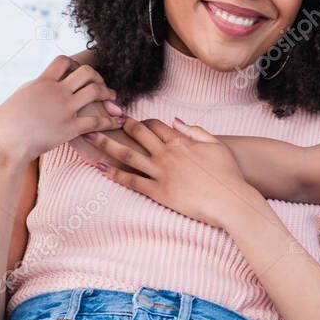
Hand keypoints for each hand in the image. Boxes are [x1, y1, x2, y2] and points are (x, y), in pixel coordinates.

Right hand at [0, 55, 126, 165]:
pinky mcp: (70, 128)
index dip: (74, 64)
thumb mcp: (20, 97)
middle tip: (100, 85)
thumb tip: (41, 83)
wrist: (3, 142)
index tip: (78, 73)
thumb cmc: (6, 123)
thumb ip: (36, 88)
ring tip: (113, 98)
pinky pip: (97, 121)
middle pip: (86, 72)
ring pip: (95, 91)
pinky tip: (117, 121)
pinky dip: (110, 120)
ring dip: (108, 93)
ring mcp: (64, 109)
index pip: (63, 61)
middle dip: (97, 76)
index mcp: (42, 82)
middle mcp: (56, 91)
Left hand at [84, 115, 257, 227]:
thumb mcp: (216, 146)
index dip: (140, 121)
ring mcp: (162, 172)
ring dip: (106, 144)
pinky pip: (132, 181)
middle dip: (118, 125)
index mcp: (181, 142)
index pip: (155, 125)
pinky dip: (114, 174)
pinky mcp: (159, 192)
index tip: (126, 119)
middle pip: (138, 134)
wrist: (230, 200)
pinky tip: (100, 168)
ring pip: (128, 154)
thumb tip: (176, 121)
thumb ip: (196, 131)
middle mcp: (168, 153)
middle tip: (101, 119)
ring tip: (89, 137)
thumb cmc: (228, 174)